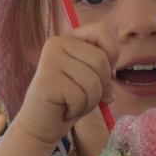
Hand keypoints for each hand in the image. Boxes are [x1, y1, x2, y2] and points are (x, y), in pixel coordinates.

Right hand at [10, 23, 117, 147]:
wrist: (42, 124)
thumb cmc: (71, 99)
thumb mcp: (92, 76)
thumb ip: (103, 64)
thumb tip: (113, 73)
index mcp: (69, 38)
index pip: (103, 31)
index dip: (112, 54)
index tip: (103, 72)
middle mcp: (56, 43)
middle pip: (101, 60)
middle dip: (102, 85)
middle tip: (85, 95)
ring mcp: (49, 60)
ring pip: (93, 80)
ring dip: (90, 100)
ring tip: (73, 102)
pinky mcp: (46, 80)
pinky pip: (80, 96)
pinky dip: (78, 108)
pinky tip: (64, 108)